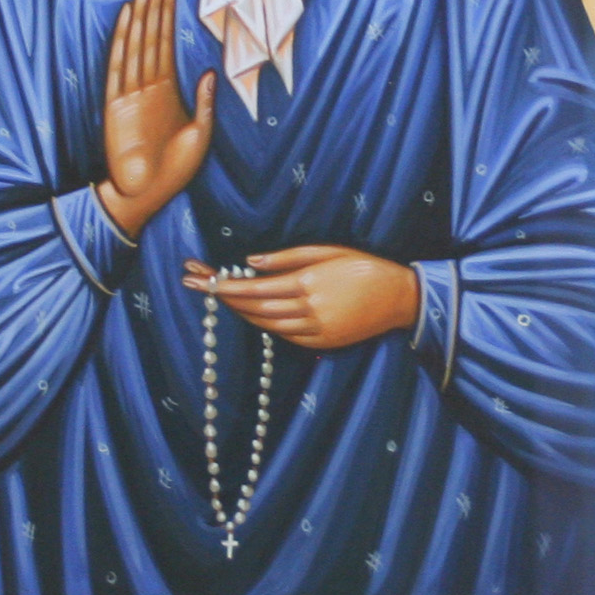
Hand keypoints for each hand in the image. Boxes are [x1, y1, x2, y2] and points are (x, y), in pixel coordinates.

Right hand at [95, 0, 215, 239]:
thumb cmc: (175, 170)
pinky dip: (123, 42)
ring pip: (137, 44)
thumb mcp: (200, 135)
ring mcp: (130, 92)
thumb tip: (211, 72)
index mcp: (168, 89)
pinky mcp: (115, 104)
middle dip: (156, 4)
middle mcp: (148, 85)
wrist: (147, 196)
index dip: (169, 14)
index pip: (168, 42)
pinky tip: (127, 19)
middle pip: (152, 35)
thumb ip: (205, 103)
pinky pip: (119, 66)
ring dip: (140, 15)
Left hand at [184, 245, 421, 351]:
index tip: (202, 279)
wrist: (399, 298)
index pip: (255, 288)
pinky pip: (284, 336)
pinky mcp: (322, 343)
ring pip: (266, 325)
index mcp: (307, 283)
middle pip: (255, 308)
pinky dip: (265, 325)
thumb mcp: (327, 251)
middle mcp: (308, 310)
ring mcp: (315, 330)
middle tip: (196, 285)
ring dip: (240, 313)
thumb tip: (251, 261)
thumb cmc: (363, 265)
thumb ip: (287, 257)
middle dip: (223, 297)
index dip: (225, 285)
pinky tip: (251, 314)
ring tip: (218, 298)